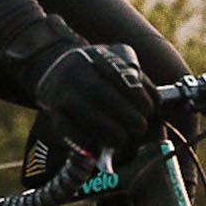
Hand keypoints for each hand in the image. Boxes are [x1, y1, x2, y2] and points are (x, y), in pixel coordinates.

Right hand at [6, 16, 158, 149]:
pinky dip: (86, 144)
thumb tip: (152, 100)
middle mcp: (79, 73)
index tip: (149, 112)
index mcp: (98, 58)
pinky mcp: (53, 111)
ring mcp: (64, 93)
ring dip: (115, 137)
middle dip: (133, 122)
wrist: (54, 67)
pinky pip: (71, 133)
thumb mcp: (115, 55)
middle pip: (114, 104)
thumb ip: (135, 72)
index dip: (144, 103)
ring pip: (95, 121)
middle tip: (138, 128)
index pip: (130, 84)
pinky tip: (96, 149)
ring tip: (121, 139)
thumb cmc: (95, 67)